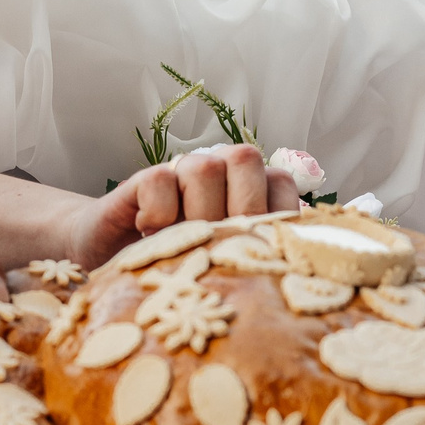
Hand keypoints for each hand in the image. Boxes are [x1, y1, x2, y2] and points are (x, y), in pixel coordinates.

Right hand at [68, 144, 299, 268]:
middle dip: (236, 209)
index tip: (254, 249)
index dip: (272, 214)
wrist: (117, 258)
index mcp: (250, 188)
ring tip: (180, 243)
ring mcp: (180, 172)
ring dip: (195, 214)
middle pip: (245, 159)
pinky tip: (150, 234)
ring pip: (204, 168)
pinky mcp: (143, 180)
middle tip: (217, 244)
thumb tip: (307, 266)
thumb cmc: (186, 266)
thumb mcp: (231, 264)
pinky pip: (161, 179)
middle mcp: (219, 172)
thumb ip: (265, 254)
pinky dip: (160, 213)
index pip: (281, 181)